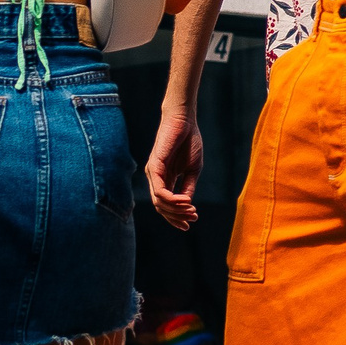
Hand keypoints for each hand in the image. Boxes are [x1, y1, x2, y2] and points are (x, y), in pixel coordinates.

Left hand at [146, 103, 203, 230]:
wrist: (185, 121)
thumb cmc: (190, 142)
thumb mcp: (193, 169)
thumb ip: (188, 186)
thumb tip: (187, 205)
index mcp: (165, 179)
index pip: (166, 204)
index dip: (177, 216)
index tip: (191, 223)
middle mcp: (155, 178)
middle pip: (161, 207)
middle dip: (176, 216)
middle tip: (192, 219)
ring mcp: (153, 173)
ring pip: (159, 201)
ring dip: (176, 209)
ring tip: (192, 209)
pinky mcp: (154, 167)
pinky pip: (160, 190)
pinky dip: (172, 198)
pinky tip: (186, 201)